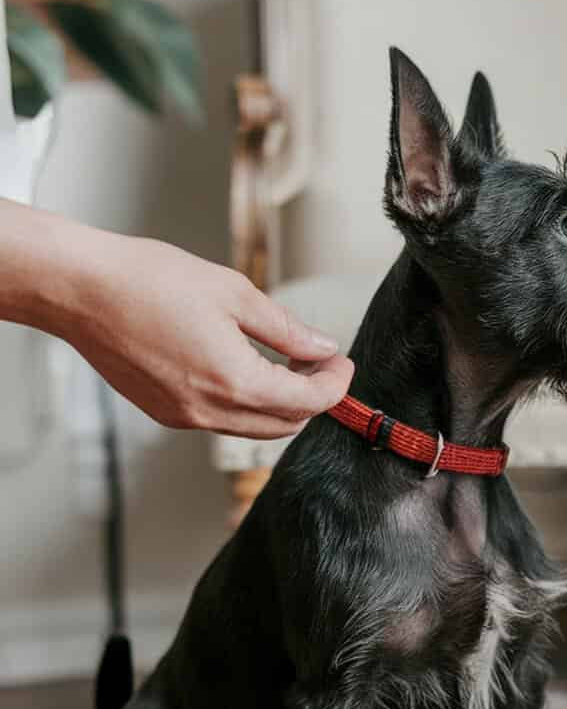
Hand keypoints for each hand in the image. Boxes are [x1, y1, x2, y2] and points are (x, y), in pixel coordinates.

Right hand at [69, 234, 353, 437]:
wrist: (82, 290)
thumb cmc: (150, 281)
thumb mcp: (235, 294)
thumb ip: (286, 330)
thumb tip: (322, 348)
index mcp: (234, 382)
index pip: (307, 403)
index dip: (335, 385)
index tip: (342, 361)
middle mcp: (208, 412)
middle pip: (284, 425)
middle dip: (312, 397)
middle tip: (321, 361)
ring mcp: (182, 417)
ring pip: (251, 427)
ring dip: (279, 403)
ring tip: (287, 361)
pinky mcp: (162, 412)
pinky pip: (219, 421)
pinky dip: (245, 403)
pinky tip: (245, 367)